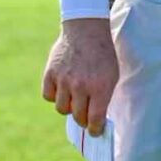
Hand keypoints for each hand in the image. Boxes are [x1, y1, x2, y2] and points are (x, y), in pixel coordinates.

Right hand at [41, 18, 118, 135]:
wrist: (86, 29)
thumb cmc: (103, 54)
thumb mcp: (112, 74)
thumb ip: (105, 97)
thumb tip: (98, 121)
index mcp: (100, 86)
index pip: (94, 120)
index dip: (95, 130)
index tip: (95, 131)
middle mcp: (81, 85)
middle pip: (78, 117)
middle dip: (83, 119)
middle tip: (85, 114)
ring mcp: (64, 79)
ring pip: (62, 108)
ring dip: (69, 106)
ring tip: (74, 97)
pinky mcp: (50, 73)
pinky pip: (49, 96)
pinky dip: (54, 95)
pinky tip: (62, 88)